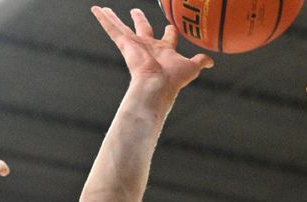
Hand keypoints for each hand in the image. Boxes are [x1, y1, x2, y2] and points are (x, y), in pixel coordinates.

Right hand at [91, 6, 212, 94]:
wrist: (157, 86)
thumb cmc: (174, 79)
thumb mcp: (192, 67)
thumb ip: (200, 61)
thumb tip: (211, 62)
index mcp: (164, 50)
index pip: (168, 37)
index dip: (171, 31)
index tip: (171, 25)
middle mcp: (149, 46)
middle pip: (143, 29)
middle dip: (140, 20)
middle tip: (135, 11)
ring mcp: (135, 45)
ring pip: (122, 27)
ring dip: (114, 18)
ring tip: (105, 9)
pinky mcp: (125, 44)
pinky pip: (112, 29)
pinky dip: (103, 19)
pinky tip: (95, 9)